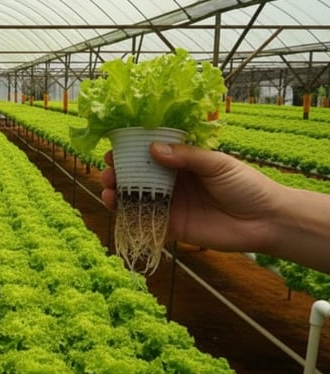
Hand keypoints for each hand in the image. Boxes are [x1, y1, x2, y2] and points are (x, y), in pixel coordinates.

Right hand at [100, 142, 280, 253]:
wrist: (266, 221)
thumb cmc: (247, 185)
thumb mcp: (217, 163)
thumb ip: (186, 157)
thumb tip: (152, 149)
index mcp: (184, 162)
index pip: (152, 152)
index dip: (132, 149)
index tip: (115, 146)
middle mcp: (173, 182)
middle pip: (139, 175)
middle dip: (119, 172)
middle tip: (107, 170)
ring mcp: (171, 204)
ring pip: (137, 197)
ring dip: (118, 192)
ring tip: (106, 187)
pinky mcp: (171, 227)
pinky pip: (144, 220)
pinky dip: (127, 214)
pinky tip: (114, 206)